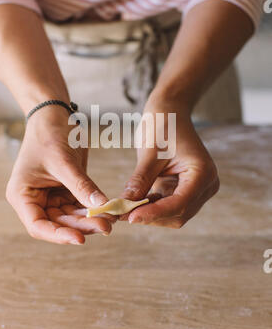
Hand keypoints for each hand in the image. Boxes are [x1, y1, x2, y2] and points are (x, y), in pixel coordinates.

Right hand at [6, 107, 114, 244]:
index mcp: (22, 195)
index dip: (58, 235)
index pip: (38, 225)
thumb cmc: (49, 133)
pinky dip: (92, 208)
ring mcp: (50, 197)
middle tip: (106, 226)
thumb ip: (81, 185)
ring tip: (111, 219)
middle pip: (57, 223)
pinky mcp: (65, 191)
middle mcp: (34, 200)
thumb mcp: (64, 161)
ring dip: (90, 219)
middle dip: (81, 226)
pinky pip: (79, 206)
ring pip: (71, 217)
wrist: (53, 115)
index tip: (80, 238)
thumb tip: (101, 206)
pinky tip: (108, 210)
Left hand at [121, 95, 219, 227]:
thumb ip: (140, 181)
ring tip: (126, 206)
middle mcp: (206, 184)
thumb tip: (124, 205)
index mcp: (202, 173)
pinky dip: (153, 206)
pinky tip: (136, 200)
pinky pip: (170, 205)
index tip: (129, 217)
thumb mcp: (150, 153)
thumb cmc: (163, 124)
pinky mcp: (187, 189)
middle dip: (151, 216)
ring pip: (174, 214)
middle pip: (178, 214)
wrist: (171, 111)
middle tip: (122, 213)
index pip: (179, 204)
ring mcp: (199, 188)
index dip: (154, 214)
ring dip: (151, 213)